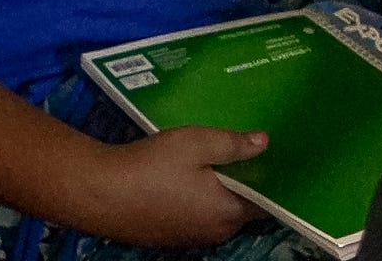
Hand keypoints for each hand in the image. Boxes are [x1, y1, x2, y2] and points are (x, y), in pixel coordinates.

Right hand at [73, 128, 266, 246]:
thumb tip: (265, 143)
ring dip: (219, 192)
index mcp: (228, 212)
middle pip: (242, 208)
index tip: (279, 160)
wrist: (101, 194)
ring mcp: (191, 237)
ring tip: (217, 160)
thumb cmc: (153, 166)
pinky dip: (198, 200)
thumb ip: (233, 144)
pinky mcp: (170, 236)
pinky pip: (196, 217)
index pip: (267, 203)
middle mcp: (216, 232)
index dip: (274, 181)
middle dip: (246, 184)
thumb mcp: (196, 143)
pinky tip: (186, 178)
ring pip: (217, 213)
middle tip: (245, 152)